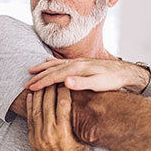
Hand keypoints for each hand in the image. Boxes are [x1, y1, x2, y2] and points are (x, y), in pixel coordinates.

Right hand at [24, 58, 148, 92]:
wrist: (125, 72)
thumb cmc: (113, 80)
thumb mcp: (99, 84)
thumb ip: (82, 83)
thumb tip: (66, 82)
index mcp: (78, 69)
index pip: (55, 76)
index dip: (41, 82)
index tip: (30, 88)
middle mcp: (76, 63)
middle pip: (53, 69)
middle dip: (38, 76)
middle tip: (25, 83)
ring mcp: (79, 62)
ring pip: (56, 64)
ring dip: (43, 68)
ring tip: (31, 71)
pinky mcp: (82, 63)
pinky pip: (63, 62)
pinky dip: (53, 63)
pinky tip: (48, 62)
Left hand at [26, 84, 90, 150]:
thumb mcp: (83, 137)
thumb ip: (79, 120)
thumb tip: (85, 100)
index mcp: (64, 132)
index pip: (63, 104)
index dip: (63, 90)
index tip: (65, 80)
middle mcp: (49, 134)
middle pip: (48, 104)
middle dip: (50, 88)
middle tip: (52, 77)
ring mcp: (39, 138)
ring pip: (36, 110)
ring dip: (38, 94)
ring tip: (41, 82)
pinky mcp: (32, 141)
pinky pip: (30, 120)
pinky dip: (30, 106)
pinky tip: (31, 96)